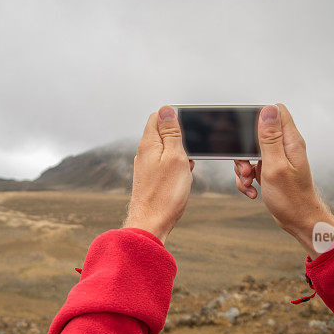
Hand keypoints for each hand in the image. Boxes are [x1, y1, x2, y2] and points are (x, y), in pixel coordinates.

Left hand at [123, 106, 194, 243]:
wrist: (151, 224)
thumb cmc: (165, 194)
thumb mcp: (175, 157)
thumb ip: (171, 133)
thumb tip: (166, 109)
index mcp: (148, 143)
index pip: (157, 117)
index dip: (175, 119)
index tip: (188, 131)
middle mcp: (144, 153)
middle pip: (163, 134)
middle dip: (181, 139)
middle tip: (190, 154)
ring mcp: (146, 167)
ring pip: (167, 151)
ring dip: (181, 156)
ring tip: (186, 170)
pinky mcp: (151, 179)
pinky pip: (167, 166)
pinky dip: (177, 169)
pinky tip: (183, 180)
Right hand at [234, 103, 333, 257]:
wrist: (299, 221)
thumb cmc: (291, 198)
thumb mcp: (275, 166)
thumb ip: (270, 138)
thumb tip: (267, 109)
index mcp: (290, 141)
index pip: (276, 111)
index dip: (258, 118)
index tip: (248, 137)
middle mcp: (285, 147)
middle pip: (257, 133)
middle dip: (244, 151)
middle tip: (247, 167)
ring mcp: (278, 159)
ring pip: (250, 153)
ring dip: (243, 168)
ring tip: (249, 181)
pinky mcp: (271, 171)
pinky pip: (252, 168)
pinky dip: (247, 179)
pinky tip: (252, 190)